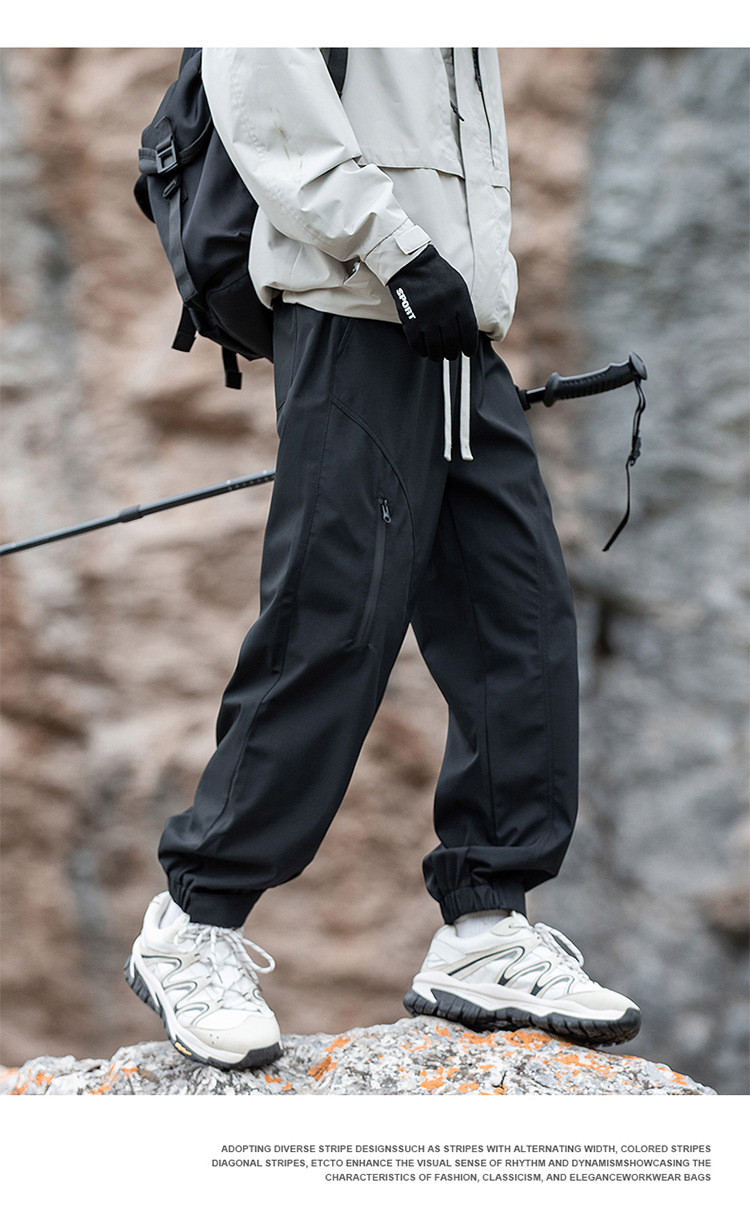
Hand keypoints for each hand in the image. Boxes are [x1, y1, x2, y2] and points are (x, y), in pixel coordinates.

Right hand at [387, 245, 478, 360]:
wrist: (412, 265)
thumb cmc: (436, 276)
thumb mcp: (457, 287)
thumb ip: (463, 308)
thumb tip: (467, 333)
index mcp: (459, 300)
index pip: (469, 331)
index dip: (469, 345)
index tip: (468, 352)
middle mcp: (445, 310)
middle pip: (452, 342)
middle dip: (452, 353)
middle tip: (451, 355)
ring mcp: (427, 317)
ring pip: (435, 347)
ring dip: (437, 355)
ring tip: (438, 356)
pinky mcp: (411, 321)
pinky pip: (417, 344)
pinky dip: (422, 350)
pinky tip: (424, 350)